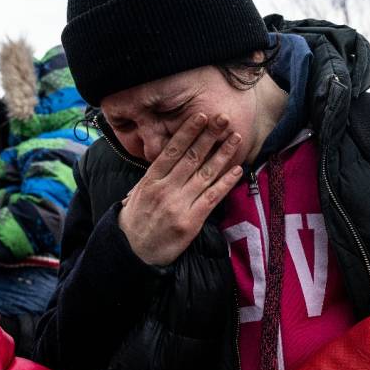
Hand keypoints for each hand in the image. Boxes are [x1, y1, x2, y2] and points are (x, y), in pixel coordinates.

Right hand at [118, 113, 242, 265]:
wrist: (132, 253)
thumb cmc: (135, 221)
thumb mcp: (137, 194)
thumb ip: (154, 176)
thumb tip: (168, 157)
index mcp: (150, 181)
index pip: (172, 151)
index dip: (188, 132)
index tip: (200, 116)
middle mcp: (165, 190)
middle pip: (191, 158)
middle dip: (209, 136)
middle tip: (223, 118)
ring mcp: (179, 205)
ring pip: (205, 174)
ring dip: (223, 154)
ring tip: (235, 138)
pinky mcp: (191, 222)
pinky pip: (212, 198)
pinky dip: (226, 183)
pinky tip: (237, 169)